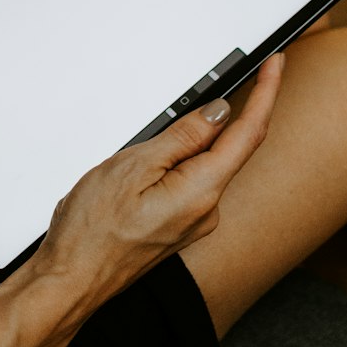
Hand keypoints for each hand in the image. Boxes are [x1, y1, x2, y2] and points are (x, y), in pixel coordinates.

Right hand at [28, 54, 281, 313]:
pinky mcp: (178, 226)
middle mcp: (207, 211)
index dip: (267, 93)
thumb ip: (182, 137)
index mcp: (201, 191)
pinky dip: (182, 160)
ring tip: (156, 133)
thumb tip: (218, 112)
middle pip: (232, 148)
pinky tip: (154, 158)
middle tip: (226, 77)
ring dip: (193, 139)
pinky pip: (192, 182)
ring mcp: (194, 222)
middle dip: (230, 112)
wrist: (70, 282)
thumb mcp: (133, 166)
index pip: (248, 133)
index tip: (276, 64)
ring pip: (207, 164)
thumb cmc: (92, 232)